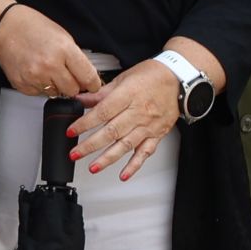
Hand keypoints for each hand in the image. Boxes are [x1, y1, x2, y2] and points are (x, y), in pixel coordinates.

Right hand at [0, 3, 100, 98]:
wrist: (5, 26)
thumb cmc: (33, 28)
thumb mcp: (63, 36)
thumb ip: (76, 59)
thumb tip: (87, 79)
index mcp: (64, 49)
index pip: (88, 78)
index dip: (93, 84)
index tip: (92, 85)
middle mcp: (50, 65)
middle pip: (73, 90)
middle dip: (72, 84)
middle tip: (64, 72)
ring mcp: (35, 76)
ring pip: (56, 93)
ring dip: (55, 85)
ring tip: (46, 68)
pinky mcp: (23, 85)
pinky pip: (40, 94)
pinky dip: (40, 85)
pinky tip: (35, 71)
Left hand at [68, 59, 181, 179]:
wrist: (179, 79)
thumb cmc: (152, 75)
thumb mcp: (124, 78)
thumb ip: (102, 92)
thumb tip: (81, 99)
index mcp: (128, 95)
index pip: (103, 112)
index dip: (85, 123)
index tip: (71, 131)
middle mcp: (138, 112)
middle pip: (111, 132)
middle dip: (90, 145)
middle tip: (75, 154)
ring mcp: (148, 125)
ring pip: (126, 145)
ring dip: (108, 158)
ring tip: (93, 167)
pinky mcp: (157, 134)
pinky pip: (145, 153)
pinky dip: (134, 165)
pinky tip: (124, 174)